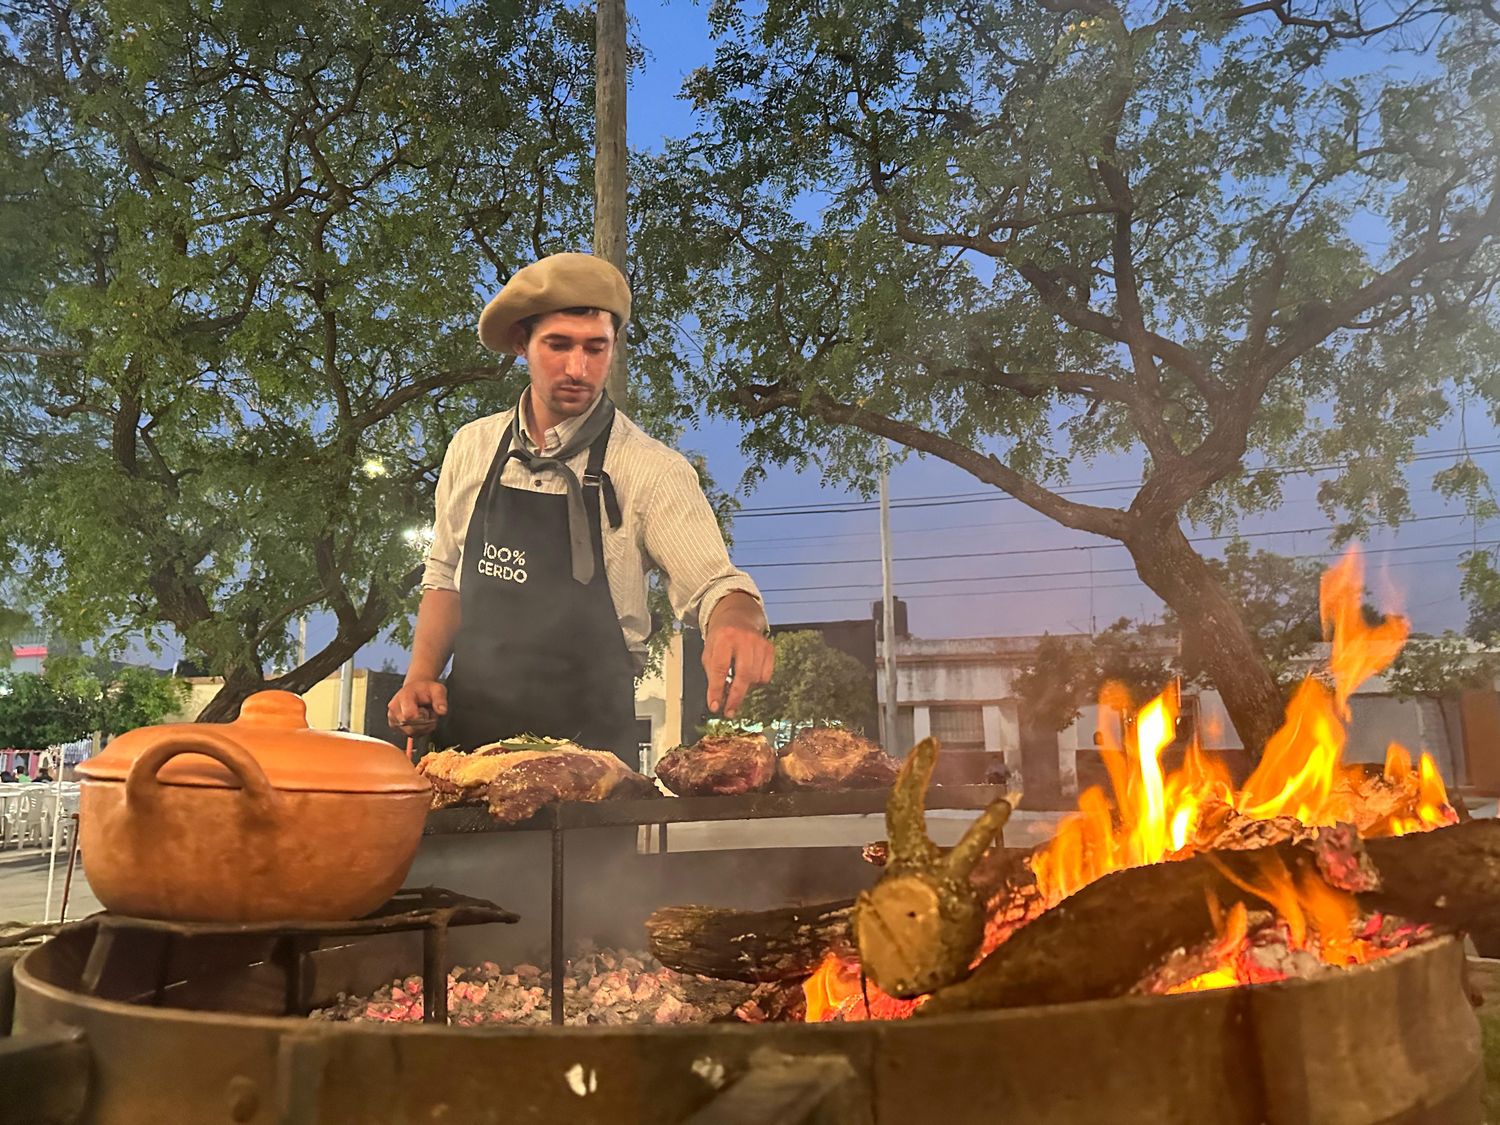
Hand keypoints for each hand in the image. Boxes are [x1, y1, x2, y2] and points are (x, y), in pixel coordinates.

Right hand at [388, 679, 447, 736]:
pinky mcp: (394, 725)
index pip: (409, 716)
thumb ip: (440, 699)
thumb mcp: (438, 690)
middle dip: (425, 723)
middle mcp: (394, 708)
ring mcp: (392, 717)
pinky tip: (419, 720)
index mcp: (404, 697)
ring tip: (424, 715)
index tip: (427, 710)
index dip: (423, 718)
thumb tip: (442, 711)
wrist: (416, 689)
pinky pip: (410, 735)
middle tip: (429, 712)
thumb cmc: (426, 690)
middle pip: (412, 728)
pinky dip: (419, 730)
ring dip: (423, 728)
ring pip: (411, 733)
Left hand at [703, 593, 774, 717]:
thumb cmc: (721, 637)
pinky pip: (766, 675)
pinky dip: (756, 682)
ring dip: (744, 689)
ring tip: (735, 688)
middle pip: (743, 675)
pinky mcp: (770, 649)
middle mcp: (744, 640)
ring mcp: (760, 644)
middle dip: (735, 697)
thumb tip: (717, 700)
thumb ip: (712, 674)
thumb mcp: (709, 651)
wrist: (738, 617)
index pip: (720, 668)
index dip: (717, 690)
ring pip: (755, 677)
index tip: (715, 706)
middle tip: (729, 711)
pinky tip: (748, 678)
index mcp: (724, 638)